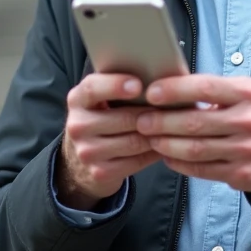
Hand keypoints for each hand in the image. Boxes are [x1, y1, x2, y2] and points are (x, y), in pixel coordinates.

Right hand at [56, 73, 162, 210]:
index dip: (116, 85)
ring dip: (156, 134)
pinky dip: (153, 153)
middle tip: (172, 109)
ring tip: (172, 126)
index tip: (138, 85)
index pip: (93, 88)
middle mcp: (77, 125)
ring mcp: (86, 152)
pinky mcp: (99, 172)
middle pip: (122, 118)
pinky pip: (136, 161)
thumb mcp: (103, 97)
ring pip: (133, 141)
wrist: (84, 157)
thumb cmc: (105, 115)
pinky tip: (162, 145)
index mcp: (77, 99)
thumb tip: (158, 78)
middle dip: (151, 114)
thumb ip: (121, 84)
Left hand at [137, 75, 250, 192]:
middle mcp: (248, 122)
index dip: (174, 90)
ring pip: (194, 149)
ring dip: (165, 144)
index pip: (205, 88)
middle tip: (141, 120)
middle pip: (194, 123)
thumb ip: (215, 91)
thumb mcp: (248, 91)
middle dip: (161, 122)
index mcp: (248, 93)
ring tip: (150, 138)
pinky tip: (167, 155)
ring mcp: (246, 151)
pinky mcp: (242, 174)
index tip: (151, 92)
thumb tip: (170, 88)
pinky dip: (179, 163)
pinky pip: (201, 170)